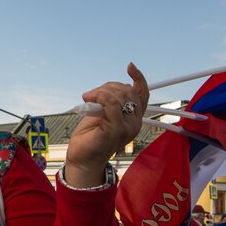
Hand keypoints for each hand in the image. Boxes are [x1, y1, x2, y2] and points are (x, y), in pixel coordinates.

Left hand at [65, 63, 149, 187]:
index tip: (130, 67)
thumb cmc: (91, 136)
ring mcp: (127, 128)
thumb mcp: (102, 112)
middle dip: (109, 87)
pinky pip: (111, 104)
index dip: (139, 78)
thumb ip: (111, 101)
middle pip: (129, 91)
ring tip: (87, 98)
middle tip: (91, 94)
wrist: (82, 158)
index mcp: (134, 118)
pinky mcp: (116, 130)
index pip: (143, 94)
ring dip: (101, 91)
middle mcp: (135, 123)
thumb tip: (112, 87)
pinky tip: (88, 100)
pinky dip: (99, 96)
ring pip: (120, 96)